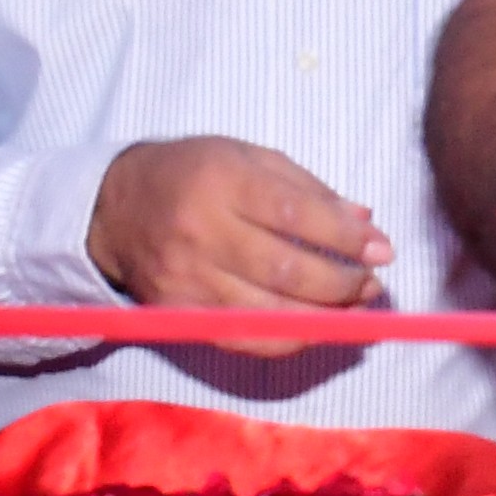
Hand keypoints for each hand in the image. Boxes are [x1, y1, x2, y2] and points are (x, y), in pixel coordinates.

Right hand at [90, 136, 392, 313]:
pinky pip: (247, 339)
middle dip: (343, 283)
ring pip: (271, 312)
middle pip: (286, 271)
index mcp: (222, 180)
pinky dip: (291, 338)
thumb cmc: (193, 174)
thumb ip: (309, 188)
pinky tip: (317, 325)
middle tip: (373, 282)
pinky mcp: (179, 315)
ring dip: (327, 316)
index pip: (295, 215)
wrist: (113, 210)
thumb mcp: (248, 157)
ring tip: (356, 306)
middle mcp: (202, 232)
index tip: (381, 249)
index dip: (345, 238)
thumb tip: (366, 222)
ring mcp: (188, 279)